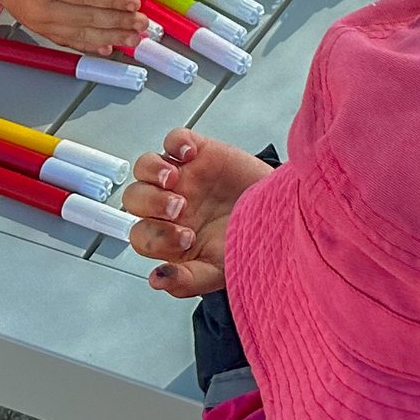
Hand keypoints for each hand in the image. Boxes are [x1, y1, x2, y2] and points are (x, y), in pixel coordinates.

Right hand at [0, 0, 148, 54]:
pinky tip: (109, 49)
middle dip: (119, 22)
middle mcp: (41, 6)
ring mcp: (40, 21)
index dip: (113, 0)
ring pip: (80, 34)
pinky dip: (90, 47)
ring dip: (111, 38)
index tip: (135, 3)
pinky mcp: (40, 29)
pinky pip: (68, 41)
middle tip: (144, 24)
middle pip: (86, 18)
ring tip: (135, 40)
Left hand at [122, 129, 273, 296]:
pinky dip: (177, 142)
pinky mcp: (201, 152)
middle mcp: (170, 205)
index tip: (188, 238)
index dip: (156, 237)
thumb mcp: (220, 271)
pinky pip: (176, 139)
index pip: (141, 235)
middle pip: (135, 198)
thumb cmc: (250, 241)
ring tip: (174, 180)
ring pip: (146, 166)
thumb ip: (186, 281)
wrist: (283, 214)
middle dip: (152, 204)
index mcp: (170, 236)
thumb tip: (157, 279)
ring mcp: (184, 177)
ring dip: (153, 172)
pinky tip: (189, 154)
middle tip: (180, 208)